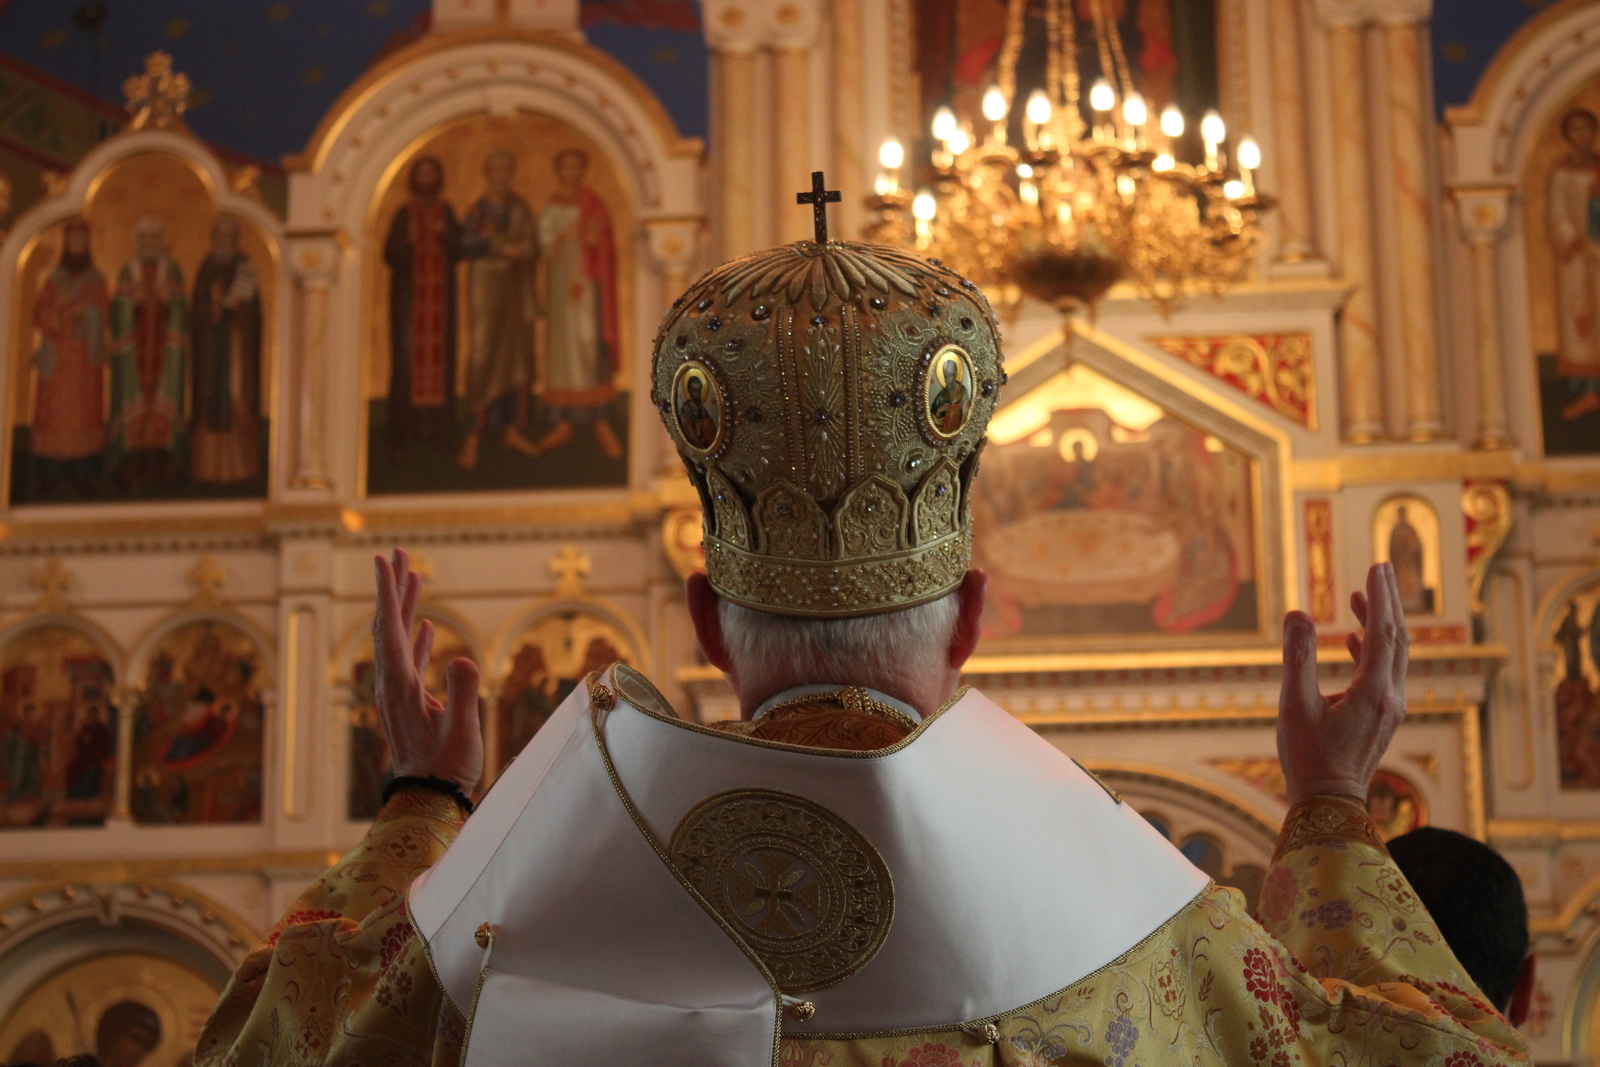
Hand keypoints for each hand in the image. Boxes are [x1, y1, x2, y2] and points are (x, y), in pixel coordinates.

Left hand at [373, 549, 482, 793]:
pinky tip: (427, 626)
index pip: (392, 629)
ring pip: (399, 640)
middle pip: (389, 626)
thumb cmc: (447, 768)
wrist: (430, 798)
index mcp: (400, 686)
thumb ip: (462, 693)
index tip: (385, 560)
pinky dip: (416, 638)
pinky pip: (409, 660)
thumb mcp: (460, 731)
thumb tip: (462, 658)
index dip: (389, 593)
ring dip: (405, 607)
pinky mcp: (410, 702)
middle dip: (394, 588)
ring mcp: (399, 693)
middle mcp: (392, 685)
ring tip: (414, 577)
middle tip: (398, 553)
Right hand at [1277, 562, 1408, 805]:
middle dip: (1389, 601)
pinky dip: (1374, 648)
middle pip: (1398, 638)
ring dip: (1381, 623)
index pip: (1383, 632)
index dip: (1380, 597)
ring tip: (1362, 596)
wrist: (1330, 803)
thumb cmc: (1309, 758)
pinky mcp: (1383, 717)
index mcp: (1373, 692)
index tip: (1376, 566)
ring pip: (1396, 655)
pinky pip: (1386, 672)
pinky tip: (1355, 640)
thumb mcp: (1295, 706)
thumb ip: (1297, 657)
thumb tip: (1297, 613)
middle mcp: (1391, 698)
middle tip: (1381, 568)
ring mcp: (1391, 709)